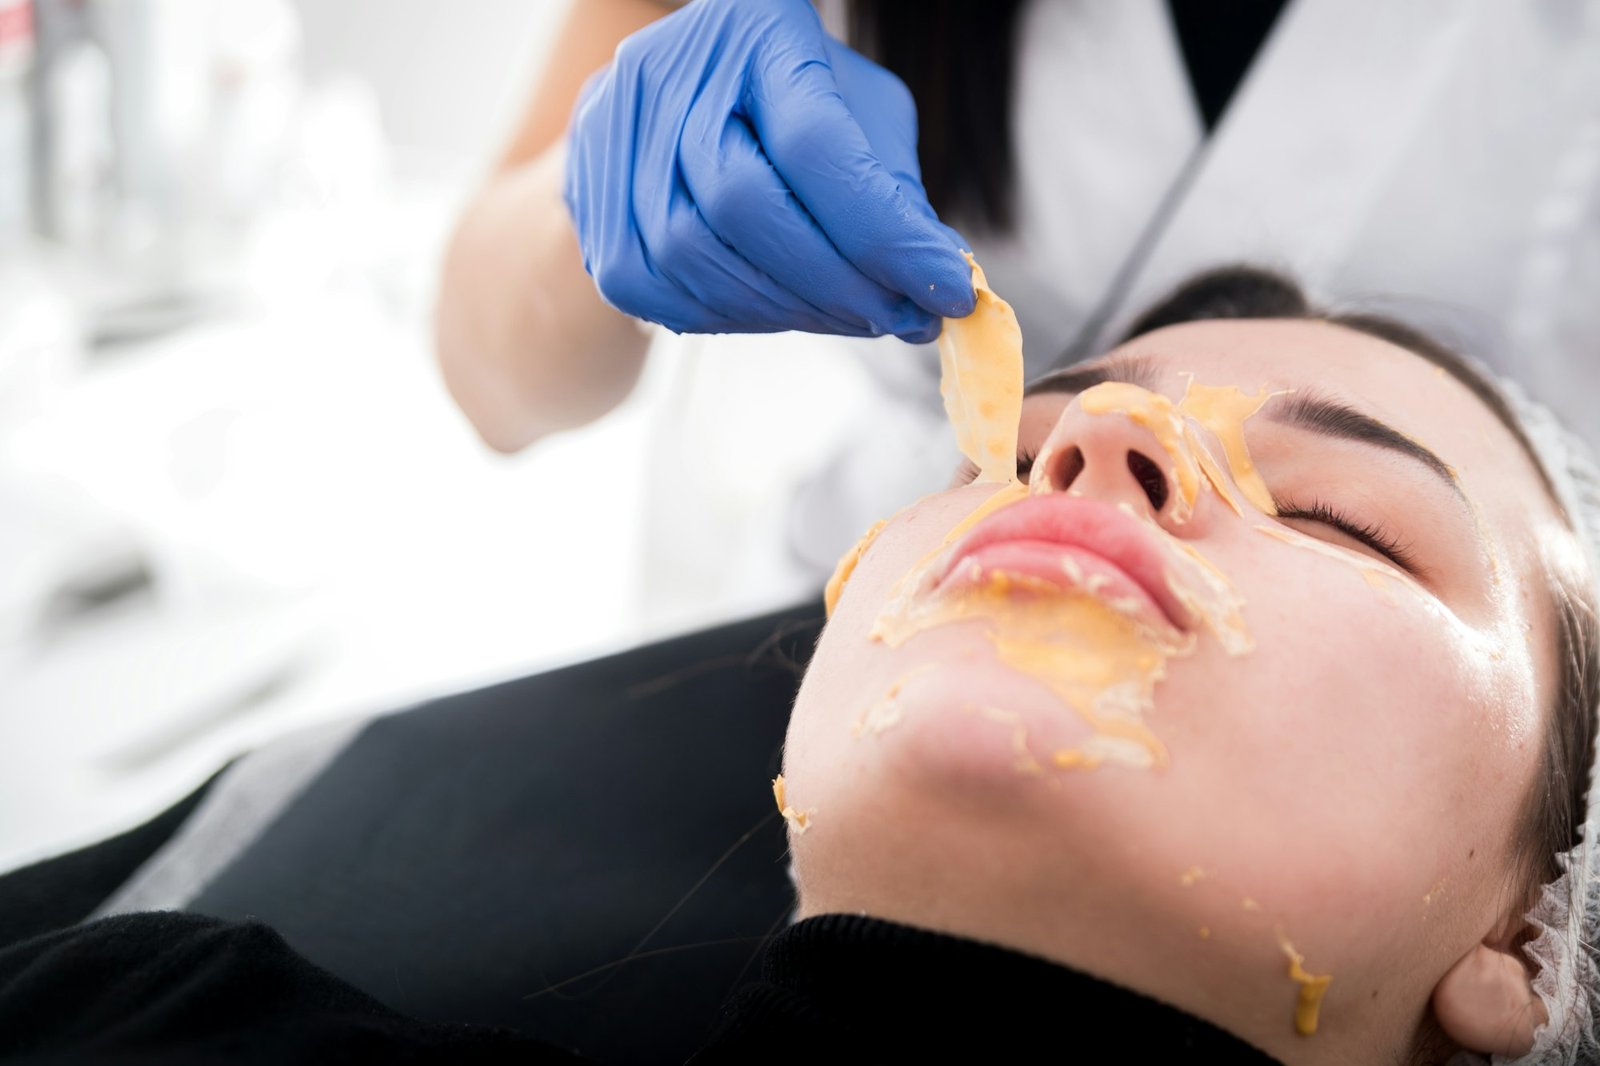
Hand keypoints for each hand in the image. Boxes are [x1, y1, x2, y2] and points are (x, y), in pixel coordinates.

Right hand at [564, 0, 975, 342]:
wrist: (679, 106)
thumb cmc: (794, 106)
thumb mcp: (861, 115)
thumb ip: (894, 190)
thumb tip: (938, 285)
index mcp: (756, 27)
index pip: (816, 143)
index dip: (883, 233)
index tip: (946, 291)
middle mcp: (670, 68)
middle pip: (744, 205)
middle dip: (836, 285)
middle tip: (899, 319)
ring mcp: (612, 130)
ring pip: (693, 257)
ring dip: (787, 312)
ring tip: (849, 318)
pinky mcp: (584, 194)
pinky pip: (651, 288)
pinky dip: (726, 317)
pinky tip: (778, 313)